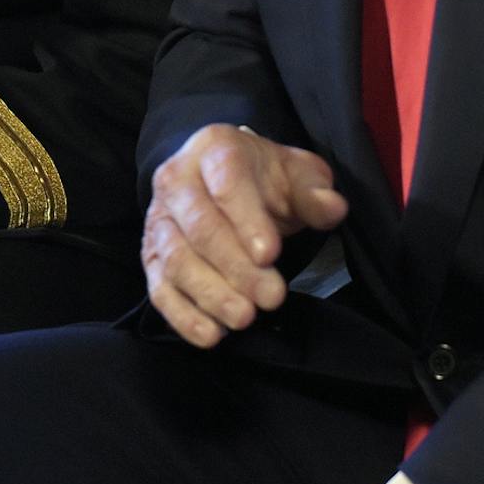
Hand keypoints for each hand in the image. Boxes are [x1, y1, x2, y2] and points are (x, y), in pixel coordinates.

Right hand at [142, 125, 348, 347]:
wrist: (224, 178)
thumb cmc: (263, 178)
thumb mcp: (296, 173)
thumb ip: (314, 191)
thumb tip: (332, 208)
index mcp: (214, 148)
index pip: (226, 181)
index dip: (247, 219)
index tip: (271, 255)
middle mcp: (176, 179)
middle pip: (199, 225)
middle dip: (235, 267)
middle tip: (272, 298)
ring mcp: (159, 219)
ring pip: (175, 259)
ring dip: (210, 294)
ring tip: (245, 319)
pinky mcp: (151, 255)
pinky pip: (158, 288)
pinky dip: (182, 315)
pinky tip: (212, 334)